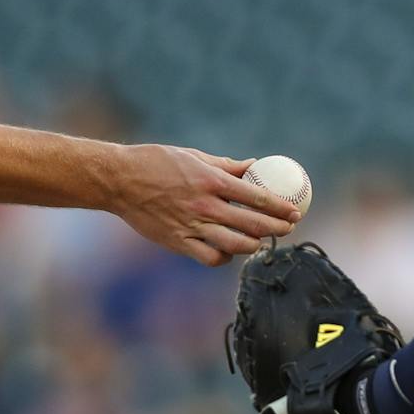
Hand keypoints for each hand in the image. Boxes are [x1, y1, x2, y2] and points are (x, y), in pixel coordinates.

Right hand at [106, 147, 299, 266]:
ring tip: (261, 241)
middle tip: (288, 228)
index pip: (257, 197)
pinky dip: (224, 257)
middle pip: (252, 223)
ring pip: (234, 244)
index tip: (295, 211)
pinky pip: (210, 257)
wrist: (119, 181)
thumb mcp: (194, 156)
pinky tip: (229, 251)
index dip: (281, 207)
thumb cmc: (156, 163)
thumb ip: (226, 165)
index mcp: (211, 181)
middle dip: (277, 228)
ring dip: (254, 245)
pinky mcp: (178, 242)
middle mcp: (205, 205)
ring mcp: (191, 226)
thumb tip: (254, 164)